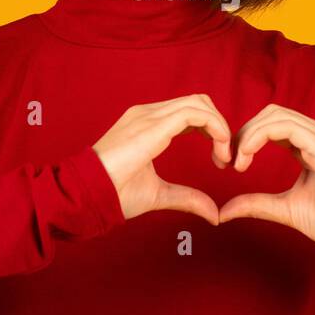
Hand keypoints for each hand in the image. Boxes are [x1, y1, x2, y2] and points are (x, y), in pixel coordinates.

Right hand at [93, 94, 231, 224]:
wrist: (88, 194)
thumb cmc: (113, 193)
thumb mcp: (159, 194)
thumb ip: (186, 198)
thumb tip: (213, 213)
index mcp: (147, 124)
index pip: (189, 111)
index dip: (211, 130)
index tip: (220, 159)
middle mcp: (148, 113)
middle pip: (197, 102)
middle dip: (219, 125)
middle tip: (226, 157)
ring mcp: (149, 115)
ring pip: (198, 103)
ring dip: (220, 127)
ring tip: (224, 156)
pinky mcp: (153, 125)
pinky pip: (194, 113)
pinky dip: (215, 127)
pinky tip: (219, 149)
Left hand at [218, 104, 314, 246]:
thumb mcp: (285, 208)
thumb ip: (256, 204)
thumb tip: (224, 211)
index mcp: (312, 144)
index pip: (274, 124)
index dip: (248, 136)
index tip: (230, 162)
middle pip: (273, 113)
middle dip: (245, 131)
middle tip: (229, 158)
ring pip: (277, 115)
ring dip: (250, 134)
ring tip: (237, 160)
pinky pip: (288, 128)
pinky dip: (261, 136)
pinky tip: (247, 155)